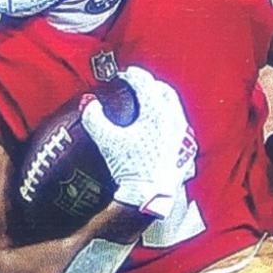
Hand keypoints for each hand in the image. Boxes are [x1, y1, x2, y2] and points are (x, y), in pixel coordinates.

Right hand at [82, 65, 196, 217]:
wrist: (149, 197)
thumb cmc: (132, 168)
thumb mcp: (108, 141)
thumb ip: (95, 118)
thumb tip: (89, 105)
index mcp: (157, 112)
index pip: (146, 83)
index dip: (132, 75)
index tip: (123, 75)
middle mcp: (173, 120)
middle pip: (165, 91)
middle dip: (151, 84)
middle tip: (137, 84)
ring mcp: (181, 135)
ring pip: (174, 108)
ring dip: (161, 100)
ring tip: (148, 102)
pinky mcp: (183, 150)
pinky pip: (178, 125)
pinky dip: (168, 119)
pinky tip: (159, 127)